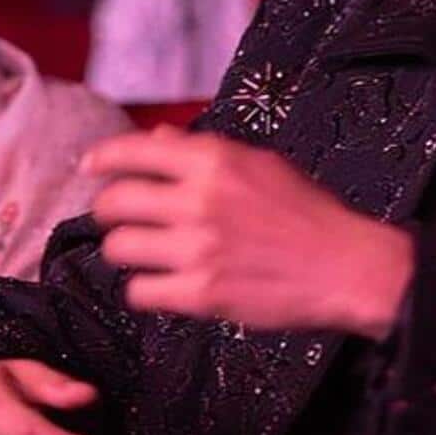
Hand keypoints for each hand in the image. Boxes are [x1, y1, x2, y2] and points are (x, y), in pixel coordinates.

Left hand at [85, 127, 412, 337]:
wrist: (345, 265)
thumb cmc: (306, 213)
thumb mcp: (259, 163)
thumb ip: (203, 151)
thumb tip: (154, 140)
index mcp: (213, 161)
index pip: (133, 152)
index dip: (102, 159)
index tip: (90, 166)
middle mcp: (199, 200)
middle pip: (114, 203)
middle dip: (107, 212)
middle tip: (117, 219)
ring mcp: (197, 249)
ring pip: (119, 249)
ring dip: (123, 252)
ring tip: (141, 254)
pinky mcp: (202, 294)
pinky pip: (141, 292)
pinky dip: (144, 291)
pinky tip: (159, 286)